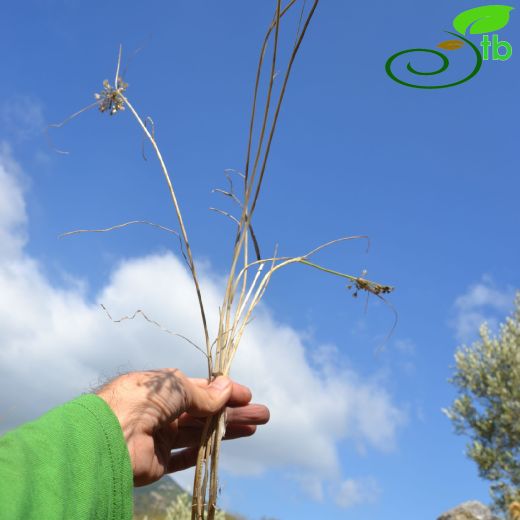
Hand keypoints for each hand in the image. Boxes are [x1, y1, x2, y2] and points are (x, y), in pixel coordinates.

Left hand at [96, 369, 268, 485]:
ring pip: (200, 432)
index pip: (201, 389)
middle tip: (262, 414)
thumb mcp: (178, 386)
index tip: (248, 395)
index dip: (225, 391)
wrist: (110, 436)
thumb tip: (226, 388)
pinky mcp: (157, 461)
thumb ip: (204, 393)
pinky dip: (204, 451)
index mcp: (163, 388)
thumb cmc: (143, 398)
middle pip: (206, 411)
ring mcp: (159, 436)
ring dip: (227, 429)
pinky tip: (224, 445)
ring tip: (255, 427)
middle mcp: (162, 410)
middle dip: (234, 411)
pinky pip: (184, 457)